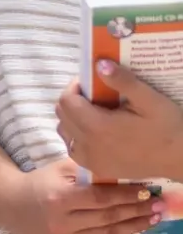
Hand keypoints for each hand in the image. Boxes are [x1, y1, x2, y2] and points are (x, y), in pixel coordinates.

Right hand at [0, 157, 158, 233]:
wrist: (10, 205)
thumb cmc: (39, 182)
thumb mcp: (59, 169)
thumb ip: (88, 171)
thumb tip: (123, 174)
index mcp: (58, 197)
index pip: (100, 198)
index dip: (126, 195)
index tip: (147, 190)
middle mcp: (61, 222)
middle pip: (108, 217)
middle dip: (136, 211)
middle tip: (158, 205)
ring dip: (134, 227)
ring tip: (152, 219)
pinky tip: (133, 232)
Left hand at [56, 59, 182, 182]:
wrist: (181, 160)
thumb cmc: (168, 128)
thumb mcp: (150, 100)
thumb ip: (122, 81)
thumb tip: (99, 64)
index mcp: (97, 127)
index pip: (66, 101)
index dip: (75, 88)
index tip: (91, 83)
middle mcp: (88, 146)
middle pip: (62, 115)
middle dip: (74, 101)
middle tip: (95, 96)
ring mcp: (91, 161)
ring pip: (65, 132)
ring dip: (73, 118)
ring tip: (97, 112)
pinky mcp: (97, 169)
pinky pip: (74, 149)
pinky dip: (78, 137)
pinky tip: (97, 130)